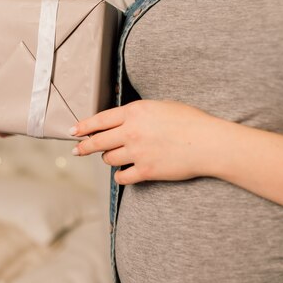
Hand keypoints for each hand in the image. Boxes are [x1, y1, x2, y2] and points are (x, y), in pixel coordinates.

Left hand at [71, 100, 219, 184]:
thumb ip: (137, 113)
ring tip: (117, 156)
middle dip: (84, 146)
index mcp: (135, 112)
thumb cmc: (189, 121)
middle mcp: (131, 131)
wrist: (208, 142)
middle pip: (97, 141)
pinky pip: (122, 177)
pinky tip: (125, 173)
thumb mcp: (160, 106)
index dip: (83, 126)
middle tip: (77, 150)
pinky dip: (121, 176)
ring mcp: (137, 152)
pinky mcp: (146, 171)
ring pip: (108, 159)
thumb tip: (120, 121)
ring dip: (109, 158)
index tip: (73, 131)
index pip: (99, 120)